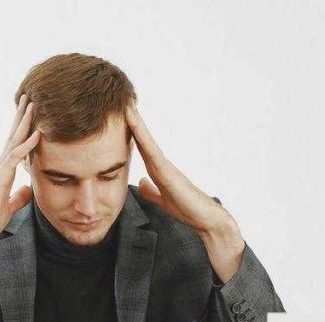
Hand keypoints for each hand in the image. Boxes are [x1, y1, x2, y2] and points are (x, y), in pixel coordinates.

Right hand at [0, 95, 40, 295]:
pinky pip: (14, 158)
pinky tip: (37, 134)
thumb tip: (29, 189)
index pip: (14, 145)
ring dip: (24, 122)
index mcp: (2, 172)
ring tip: (32, 104)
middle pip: (13, 136)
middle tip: (30, 96)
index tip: (31, 114)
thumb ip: (19, 197)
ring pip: (13, 141)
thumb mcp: (9, 207)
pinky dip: (26, 145)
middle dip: (22, 116)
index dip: (23, 129)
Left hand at [126, 104, 245, 282]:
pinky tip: (132, 123)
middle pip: (142, 137)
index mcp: (157, 170)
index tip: (119, 116)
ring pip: (146, 139)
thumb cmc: (188, 210)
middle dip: (132, 119)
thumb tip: (141, 183)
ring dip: (135, 121)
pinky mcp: (167, 172)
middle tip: (120, 99)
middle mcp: (160, 164)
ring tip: (125, 103)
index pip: (139, 147)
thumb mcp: (162, 200)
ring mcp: (164, 165)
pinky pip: (150, 150)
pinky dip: (141, 135)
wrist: (206, 219)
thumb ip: (152, 191)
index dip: (129, 131)